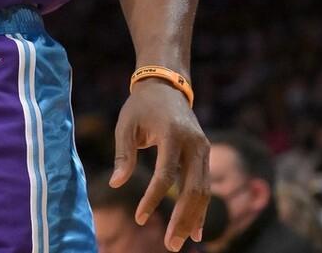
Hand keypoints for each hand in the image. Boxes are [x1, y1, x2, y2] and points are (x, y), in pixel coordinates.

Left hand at [110, 79, 209, 250]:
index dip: (153, 198)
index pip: (166, 174)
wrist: (166, 85)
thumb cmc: (141, 106)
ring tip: (179, 242)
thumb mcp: (126, 125)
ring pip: (203, 191)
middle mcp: (194, 143)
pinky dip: (201, 208)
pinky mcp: (205, 154)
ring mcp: (203, 149)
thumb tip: (116, 184)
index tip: (139, 217)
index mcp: (172, 134)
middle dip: (181, 219)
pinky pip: (206, 185)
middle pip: (192, 188)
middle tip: (170, 244)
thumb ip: (123, 155)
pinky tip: (196, 230)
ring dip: (192, 219)